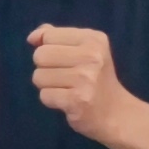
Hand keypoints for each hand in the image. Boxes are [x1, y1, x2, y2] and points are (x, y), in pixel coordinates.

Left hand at [30, 24, 124, 140]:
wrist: (116, 113)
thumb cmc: (96, 78)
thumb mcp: (84, 49)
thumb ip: (57, 37)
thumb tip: (32, 37)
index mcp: (94, 39)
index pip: (48, 35)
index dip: (48, 48)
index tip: (65, 60)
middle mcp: (91, 56)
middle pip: (40, 55)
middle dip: (45, 68)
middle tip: (64, 77)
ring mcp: (85, 78)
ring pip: (39, 76)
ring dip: (47, 86)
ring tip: (67, 89)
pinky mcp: (77, 100)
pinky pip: (44, 95)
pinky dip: (51, 100)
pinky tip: (67, 101)